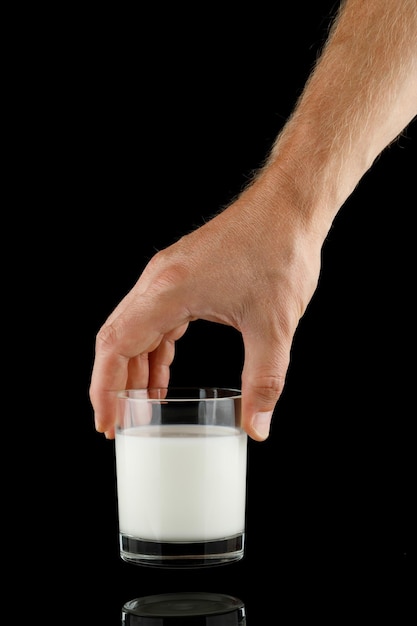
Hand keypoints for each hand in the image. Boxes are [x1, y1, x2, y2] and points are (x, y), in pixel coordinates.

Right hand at [89, 169, 323, 440]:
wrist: (289, 207)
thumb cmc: (280, 251)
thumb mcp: (274, 326)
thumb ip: (264, 381)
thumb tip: (257, 427)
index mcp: (169, 291)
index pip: (117, 346)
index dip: (105, 390)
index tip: (107, 423)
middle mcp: (158, 281)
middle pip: (116, 338)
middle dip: (113, 385)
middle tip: (119, 423)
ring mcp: (167, 276)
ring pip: (133, 329)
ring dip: (133, 369)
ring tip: (140, 407)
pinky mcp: (181, 276)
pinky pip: (154, 320)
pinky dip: (153, 351)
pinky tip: (161, 375)